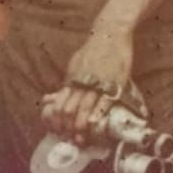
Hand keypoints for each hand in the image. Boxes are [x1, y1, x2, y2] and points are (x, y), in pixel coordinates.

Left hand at [40, 27, 133, 146]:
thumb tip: (62, 93)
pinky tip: (94, 124)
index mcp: (72, 78)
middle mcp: (82, 82)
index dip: (58, 117)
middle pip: (70, 107)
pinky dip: (98, 113)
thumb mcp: (76, 63)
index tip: (57, 129)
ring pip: (85, 106)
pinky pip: (105, 100)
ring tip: (79, 137)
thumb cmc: (93, 49)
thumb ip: (70, 80)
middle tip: (68, 138)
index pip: (60, 101)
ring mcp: (98, 82)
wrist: (110, 34)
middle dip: (68, 125)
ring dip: (81, 124)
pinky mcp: (114, 82)